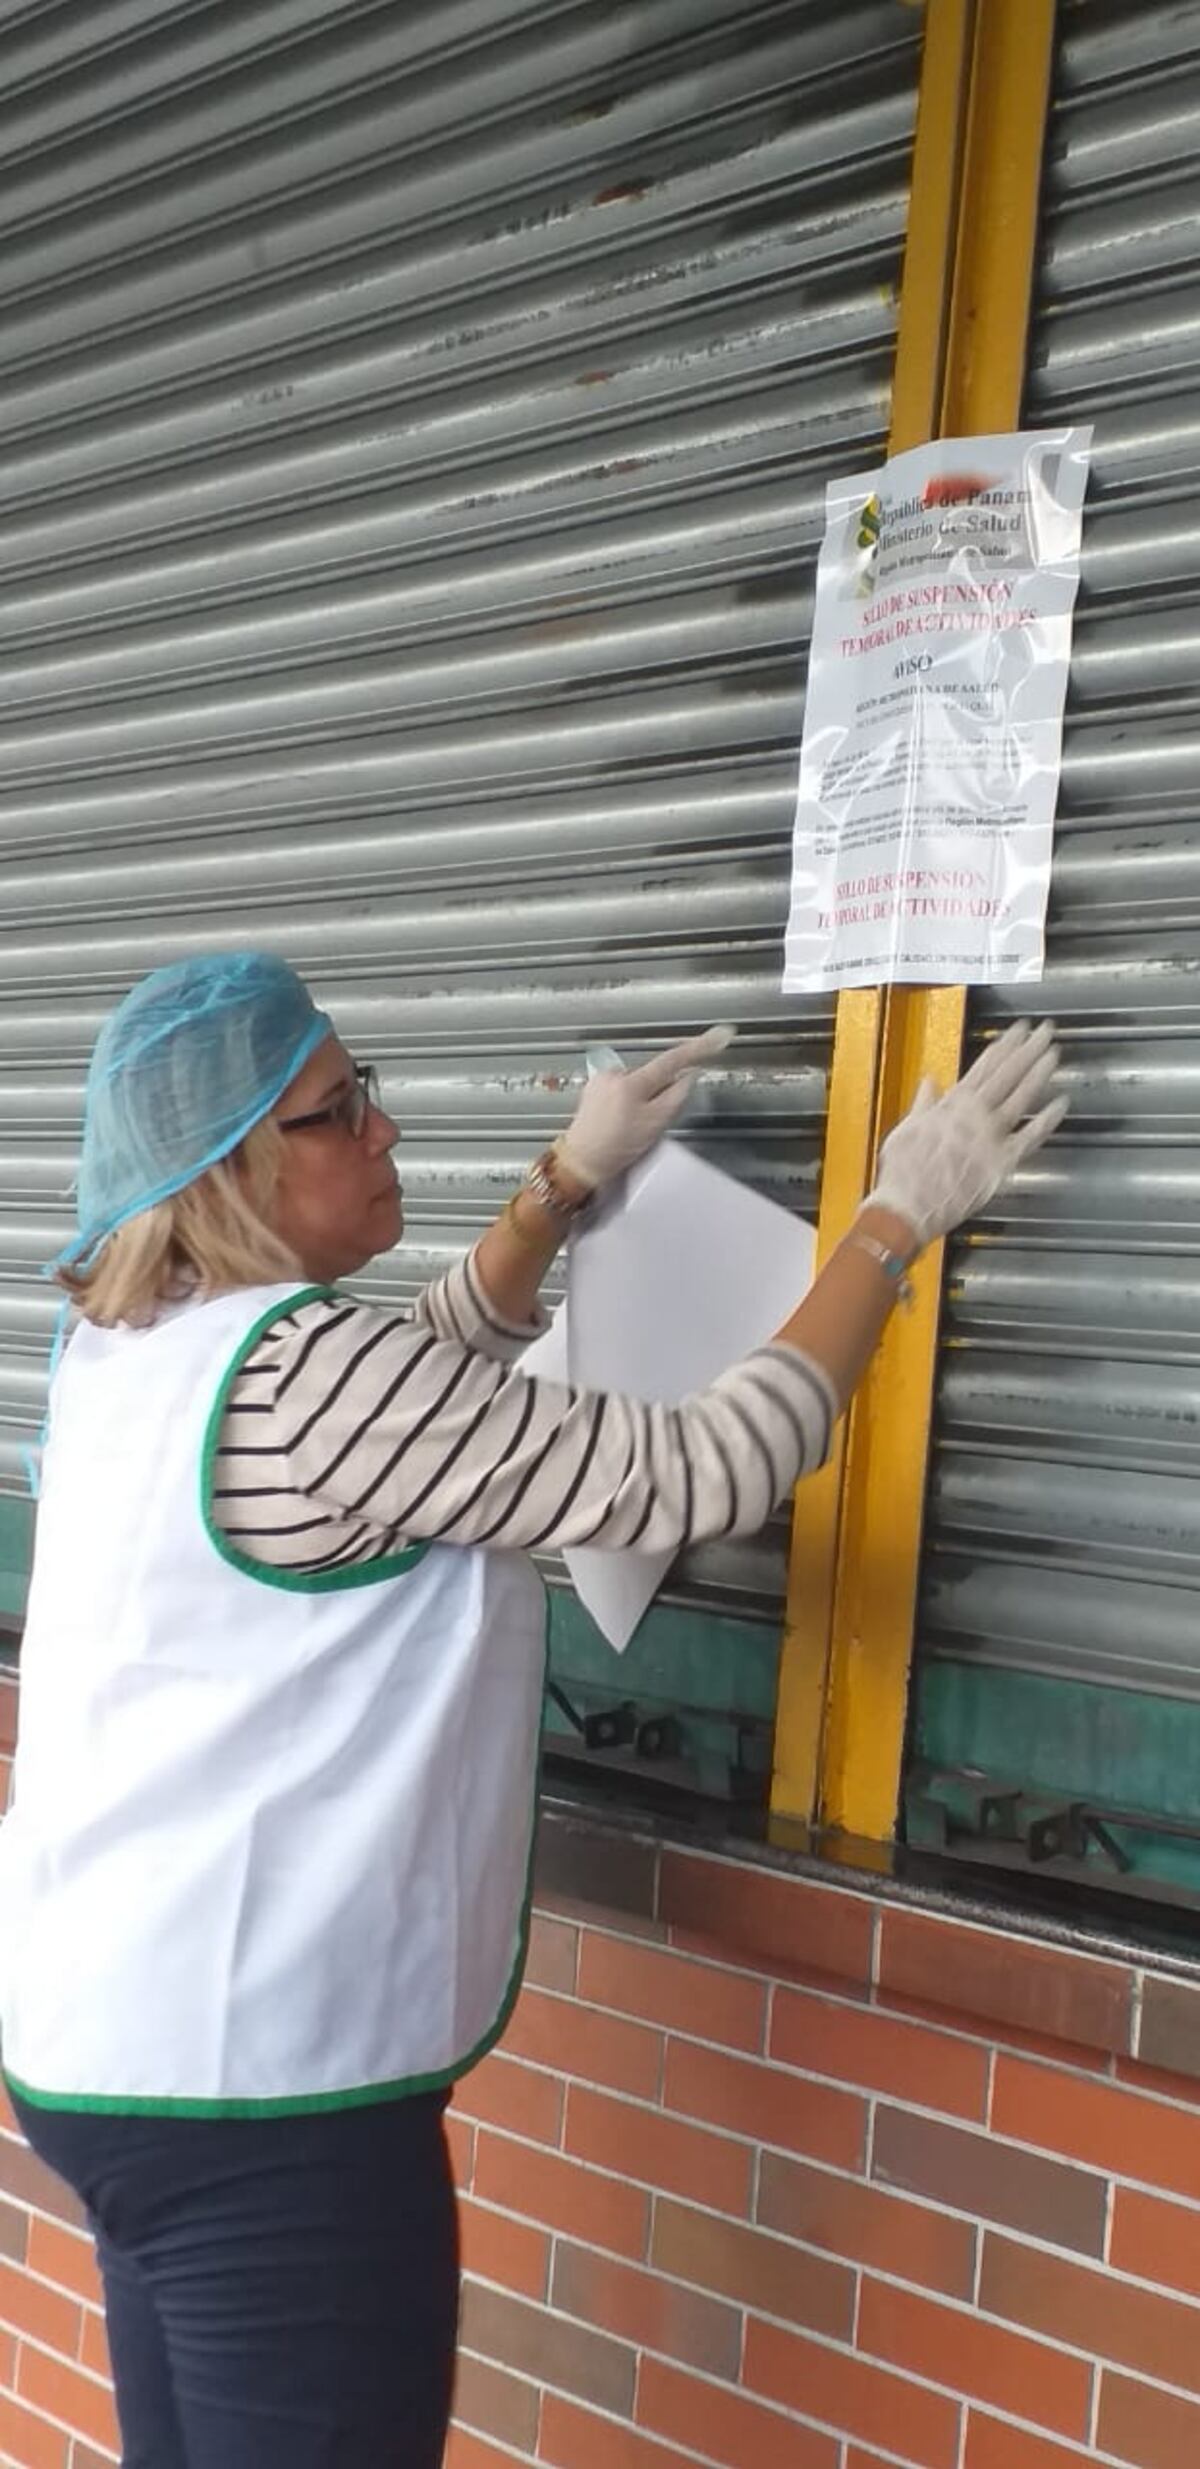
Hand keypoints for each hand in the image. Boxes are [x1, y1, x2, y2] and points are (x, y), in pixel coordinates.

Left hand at [556, 1026, 735, 1190]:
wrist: (581, 1162)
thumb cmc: (616, 1148)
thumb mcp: (656, 1124)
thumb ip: (677, 1096)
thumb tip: (690, 1074)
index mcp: (632, 1082)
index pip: (673, 1059)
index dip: (699, 1047)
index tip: (719, 1034)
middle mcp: (615, 1074)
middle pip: (654, 1074)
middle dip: (660, 1091)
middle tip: (652, 1122)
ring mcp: (602, 1080)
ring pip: (638, 1083)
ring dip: (643, 1099)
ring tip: (631, 1127)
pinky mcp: (594, 1089)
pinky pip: (623, 1089)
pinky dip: (629, 1102)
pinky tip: (620, 1121)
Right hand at [863, 1018, 1066, 1249]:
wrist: (907, 1207)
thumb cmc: (901, 1173)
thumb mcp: (906, 1129)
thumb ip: (924, 1104)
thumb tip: (930, 1082)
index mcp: (952, 1104)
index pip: (985, 1065)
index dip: (1006, 1044)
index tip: (1019, 1030)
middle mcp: (975, 1114)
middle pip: (1008, 1073)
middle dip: (1029, 1048)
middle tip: (1046, 1030)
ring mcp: (991, 1137)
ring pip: (1022, 1096)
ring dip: (1040, 1073)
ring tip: (1055, 1054)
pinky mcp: (1001, 1162)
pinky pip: (1030, 1137)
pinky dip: (1047, 1119)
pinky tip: (1061, 1103)